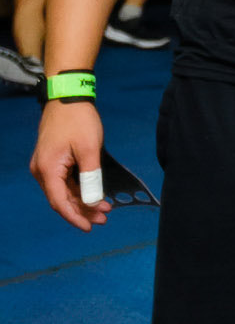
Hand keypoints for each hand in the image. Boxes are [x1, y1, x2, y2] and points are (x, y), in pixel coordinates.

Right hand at [30, 100, 110, 230]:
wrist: (68, 96)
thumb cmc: (78, 120)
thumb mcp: (89, 149)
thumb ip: (91, 178)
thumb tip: (92, 201)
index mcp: (48, 169)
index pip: (59, 202)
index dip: (75, 217)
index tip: (90, 227)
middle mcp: (42, 170)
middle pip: (61, 199)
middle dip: (83, 210)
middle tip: (104, 218)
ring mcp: (46, 165)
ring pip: (64, 191)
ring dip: (83, 200)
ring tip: (105, 209)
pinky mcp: (53, 160)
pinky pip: (64, 181)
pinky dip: (79, 189)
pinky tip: (95, 194)